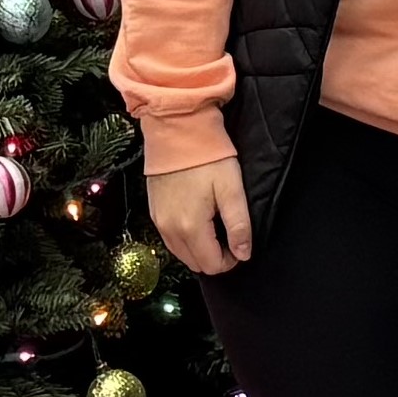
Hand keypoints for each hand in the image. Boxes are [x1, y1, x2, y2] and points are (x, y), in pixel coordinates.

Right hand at [148, 157, 250, 274]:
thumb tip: (243, 253)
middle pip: (195, 263)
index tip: (239, 242)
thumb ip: (239, 226)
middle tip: (228, 235)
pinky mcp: (154, 212)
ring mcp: (159, 221)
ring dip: (199, 249)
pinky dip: (185, 238)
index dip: (230, 260)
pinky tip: (197, 219)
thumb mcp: (231, 189)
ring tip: (214, 226)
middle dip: (214, 256)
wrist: (177, 130)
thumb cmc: (207, 157)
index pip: (211, 265)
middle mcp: (169, 229)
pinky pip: (170, 239)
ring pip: (181, 253)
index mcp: (190, 227)